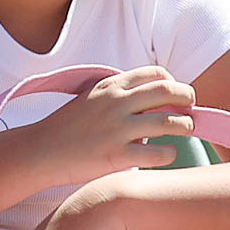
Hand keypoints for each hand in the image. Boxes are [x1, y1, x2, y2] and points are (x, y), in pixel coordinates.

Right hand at [22, 67, 195, 188]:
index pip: (156, 74)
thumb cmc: (67, 126)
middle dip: (188, 98)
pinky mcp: (117, 155)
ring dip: (185, 126)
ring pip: (171, 122)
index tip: (176, 95)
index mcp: (111, 86)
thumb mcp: (91, 97)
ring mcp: (117, 129)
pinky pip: (159, 153)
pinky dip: (170, 154)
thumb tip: (151, 95)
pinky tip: (167, 154)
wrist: (39, 151)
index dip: (173, 82)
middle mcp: (117, 103)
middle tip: (191, 108)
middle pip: (170, 92)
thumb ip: (118, 93)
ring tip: (185, 130)